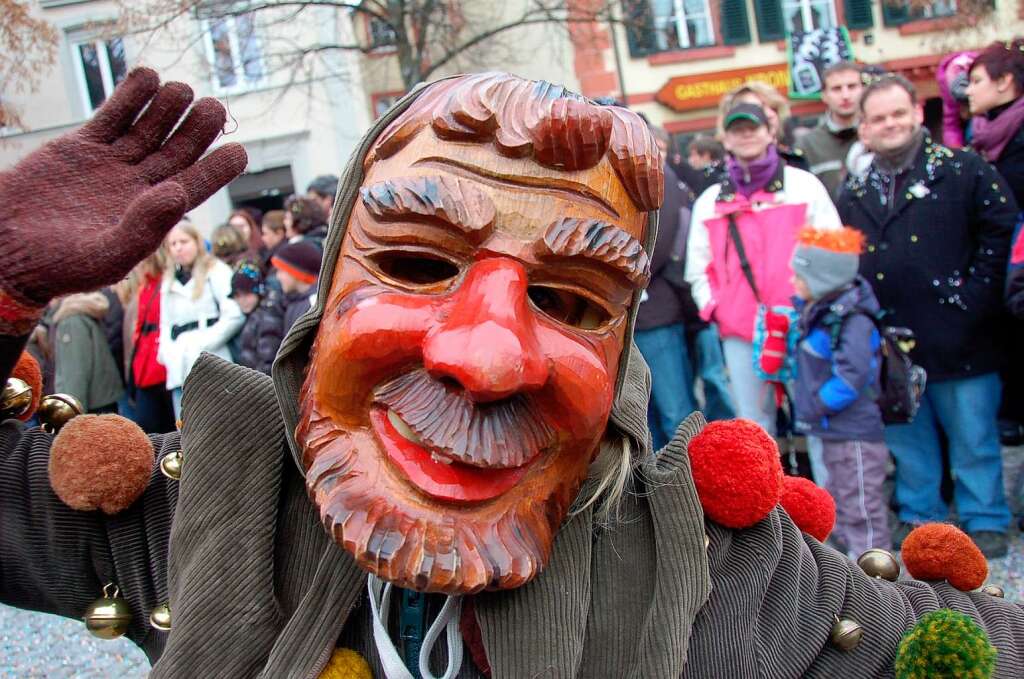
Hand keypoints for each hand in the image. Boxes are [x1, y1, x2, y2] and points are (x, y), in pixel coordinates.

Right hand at [0, 67, 246, 308]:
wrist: (7, 250)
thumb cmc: (61, 267)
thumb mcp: (107, 256)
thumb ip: (145, 227)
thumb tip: (179, 193)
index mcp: (154, 214)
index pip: (195, 186)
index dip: (218, 169)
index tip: (239, 152)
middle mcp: (138, 186)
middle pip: (178, 151)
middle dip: (198, 129)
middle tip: (215, 108)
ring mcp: (112, 164)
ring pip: (149, 129)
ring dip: (168, 108)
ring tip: (182, 91)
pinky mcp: (81, 147)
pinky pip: (112, 117)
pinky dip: (130, 97)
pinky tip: (148, 77)